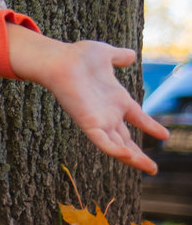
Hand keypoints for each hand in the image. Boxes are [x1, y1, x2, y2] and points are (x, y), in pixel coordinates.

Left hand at [7, 29, 169, 174]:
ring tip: (150, 168)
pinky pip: (104, 143)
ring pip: (118, 147)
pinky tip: (129, 155)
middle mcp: (108, 114)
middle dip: (140, 155)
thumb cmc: (78, 57)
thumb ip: (119, 57)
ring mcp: (99, 121)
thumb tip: (131, 55)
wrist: (59, 60)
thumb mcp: (105, 54)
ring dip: (134, 159)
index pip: (137, 117)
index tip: (164, 136)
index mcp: (116, 99)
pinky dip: (116, 150)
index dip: (150, 126)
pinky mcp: (89, 125)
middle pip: (126, 140)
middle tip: (153, 170)